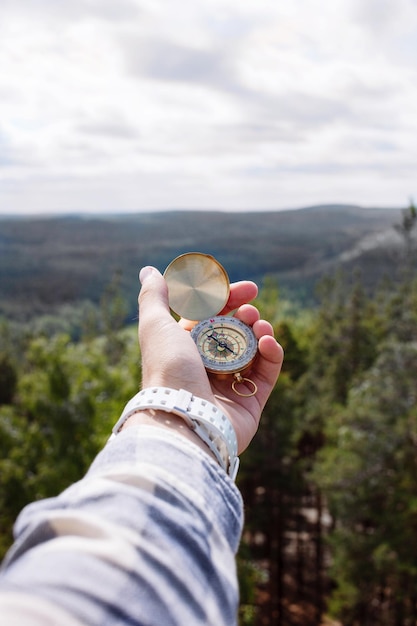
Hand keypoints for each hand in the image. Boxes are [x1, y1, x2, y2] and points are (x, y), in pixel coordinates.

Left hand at [134, 266, 282, 453]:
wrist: (183, 419)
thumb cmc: (167, 369)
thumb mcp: (156, 326)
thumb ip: (154, 297)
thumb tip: (149, 271)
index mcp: (186, 347)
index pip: (213, 316)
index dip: (231, 300)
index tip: (249, 289)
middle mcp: (207, 366)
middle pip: (235, 332)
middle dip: (247, 316)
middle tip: (251, 311)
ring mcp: (229, 384)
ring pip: (253, 351)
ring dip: (261, 333)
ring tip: (261, 327)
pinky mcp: (249, 402)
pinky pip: (267, 374)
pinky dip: (272, 356)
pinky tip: (268, 344)